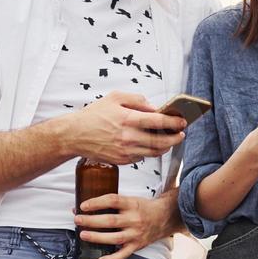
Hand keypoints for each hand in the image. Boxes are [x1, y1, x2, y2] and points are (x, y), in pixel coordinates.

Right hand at [72, 92, 186, 165]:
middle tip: (181, 134)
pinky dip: (149, 151)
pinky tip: (151, 144)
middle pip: (161, 141)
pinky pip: (142, 156)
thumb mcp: (115, 98)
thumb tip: (154, 108)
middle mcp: (128, 137)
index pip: (158, 122)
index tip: (182, 121)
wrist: (75, 135)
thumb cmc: (94, 115)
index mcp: (128, 119)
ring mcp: (126, 151)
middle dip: (175, 138)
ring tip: (170, 140)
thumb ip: (137, 100)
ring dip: (165, 147)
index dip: (174, 122)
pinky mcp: (122, 160)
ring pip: (154, 152)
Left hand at [75, 193, 176, 258]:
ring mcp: (136, 234)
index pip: (112, 201)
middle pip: (110, 220)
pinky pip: (123, 254)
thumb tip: (89, 206)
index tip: (83, 205)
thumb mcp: (132, 200)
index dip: (97, 202)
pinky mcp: (137, 246)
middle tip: (77, 219)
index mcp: (132, 205)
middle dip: (91, 220)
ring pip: (114, 238)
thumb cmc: (144, 208)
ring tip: (83, 234)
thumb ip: (115, 203)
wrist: (165, 218)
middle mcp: (134, 220)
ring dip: (97, 237)